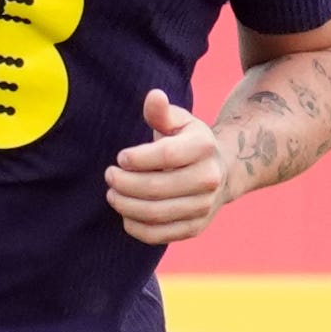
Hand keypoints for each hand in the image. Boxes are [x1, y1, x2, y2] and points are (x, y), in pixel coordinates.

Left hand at [104, 88, 227, 244]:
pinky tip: (125, 214)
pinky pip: (161, 235)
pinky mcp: (195, 227)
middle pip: (158, 187)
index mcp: (203, 147)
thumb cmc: (188, 141)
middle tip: (109, 176)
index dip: (138, 158)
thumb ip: (161, 112)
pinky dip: (137, 228)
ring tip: (113, 195)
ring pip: (157, 213)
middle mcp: (209, 178)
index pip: (166, 155)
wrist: (221, 171)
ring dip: (127, 206)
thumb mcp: (178, 121)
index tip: (120, 157)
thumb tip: (154, 96)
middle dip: (125, 184)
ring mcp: (204, 206)